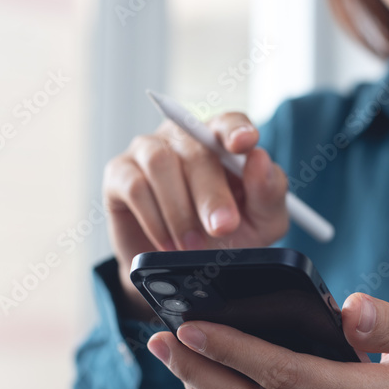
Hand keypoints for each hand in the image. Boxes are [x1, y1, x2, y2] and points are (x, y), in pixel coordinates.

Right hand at [103, 114, 289, 314]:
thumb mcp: (262, 222)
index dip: (235, 129)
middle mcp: (183, 137)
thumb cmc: (225, 236)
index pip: (228, 122)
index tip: (245, 144)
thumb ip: (269, 192)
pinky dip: (155, 219)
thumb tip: (260, 159)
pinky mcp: (119, 173)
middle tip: (223, 228)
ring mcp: (147, 150)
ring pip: (161, 163)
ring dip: (180, 210)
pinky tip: (167, 244)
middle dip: (211, 193)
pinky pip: (135, 186)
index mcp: (220, 141)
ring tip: (193, 245)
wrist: (181, 266)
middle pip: (196, 149)